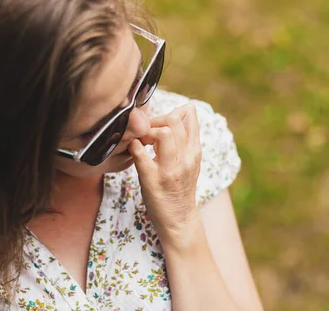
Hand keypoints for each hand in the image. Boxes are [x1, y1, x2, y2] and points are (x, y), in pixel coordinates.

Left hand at [128, 103, 201, 246]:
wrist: (178, 219)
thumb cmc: (180, 186)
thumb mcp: (190, 160)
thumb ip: (187, 137)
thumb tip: (185, 109)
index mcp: (195, 151)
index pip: (189, 116)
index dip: (172, 112)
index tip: (161, 122)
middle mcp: (186, 158)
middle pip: (173, 120)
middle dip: (156, 119)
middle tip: (147, 130)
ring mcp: (169, 169)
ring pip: (162, 133)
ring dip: (147, 132)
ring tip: (142, 141)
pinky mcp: (152, 179)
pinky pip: (140, 154)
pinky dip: (133, 146)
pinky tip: (133, 149)